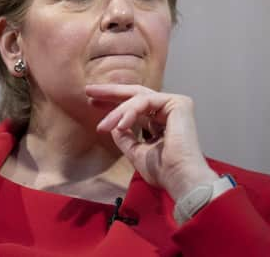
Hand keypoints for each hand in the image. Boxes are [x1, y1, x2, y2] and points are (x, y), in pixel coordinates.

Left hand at [86, 84, 218, 200]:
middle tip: (89, 91)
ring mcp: (175, 105)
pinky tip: (120, 124)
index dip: (113, 105)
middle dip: (111, 93)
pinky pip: (146, 101)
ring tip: (104, 126)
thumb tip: (113, 126)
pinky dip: (130, 111)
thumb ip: (126, 138)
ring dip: (117, 111)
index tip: (92, 103)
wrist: (180, 179)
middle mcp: (169, 110)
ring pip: (137, 98)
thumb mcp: (136, 152)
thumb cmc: (163, 171)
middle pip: (135, 94)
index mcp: (161, 122)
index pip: (135, 107)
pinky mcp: (178, 103)